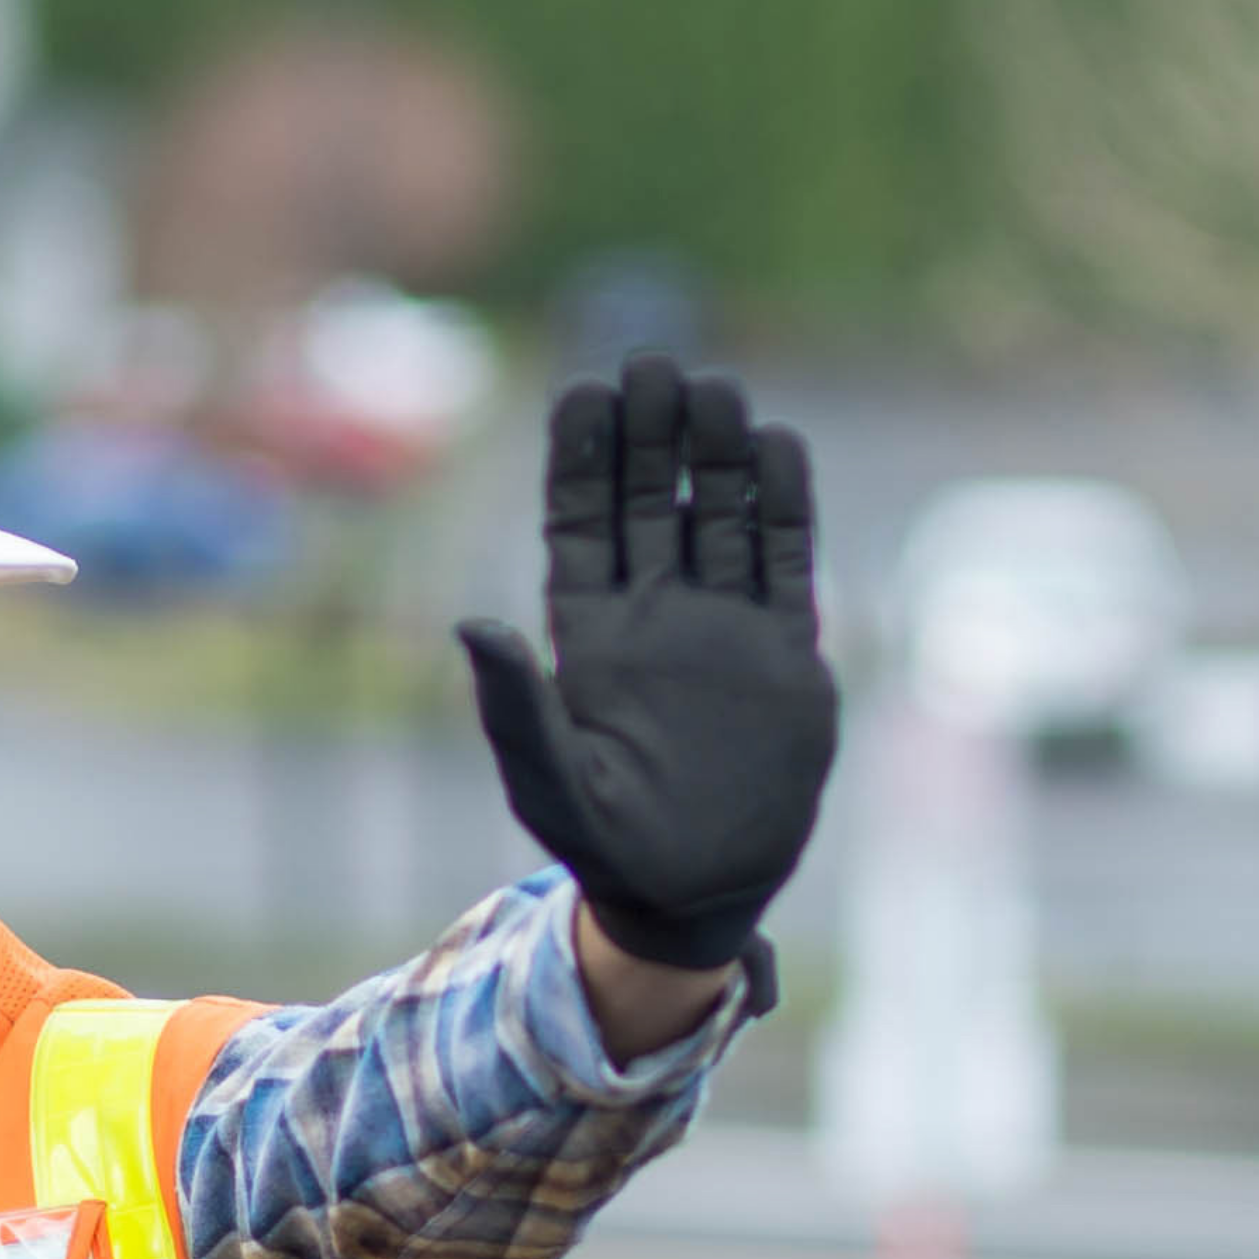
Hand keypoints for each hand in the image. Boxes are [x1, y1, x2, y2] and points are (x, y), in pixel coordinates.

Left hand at [454, 354, 836, 977]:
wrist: (695, 893)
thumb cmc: (607, 846)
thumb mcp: (548, 779)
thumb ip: (515, 703)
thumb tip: (473, 624)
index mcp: (588, 635)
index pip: (581, 524)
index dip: (582, 461)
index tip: (583, 392)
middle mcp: (655, 617)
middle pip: (651, 502)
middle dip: (650, 437)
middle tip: (653, 365)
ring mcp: (722, 628)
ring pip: (719, 516)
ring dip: (717, 454)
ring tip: (716, 389)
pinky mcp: (784, 651)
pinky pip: (783, 560)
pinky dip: (782, 505)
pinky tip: (777, 446)